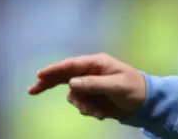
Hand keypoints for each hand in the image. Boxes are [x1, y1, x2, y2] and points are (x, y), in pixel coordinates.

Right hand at [28, 53, 145, 120]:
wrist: (145, 103)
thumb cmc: (134, 89)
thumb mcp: (116, 85)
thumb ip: (94, 84)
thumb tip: (72, 82)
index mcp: (98, 63)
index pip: (72, 65)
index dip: (54, 69)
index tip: (39, 75)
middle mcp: (91, 72)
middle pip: (64, 76)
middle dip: (49, 83)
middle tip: (32, 90)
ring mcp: (91, 85)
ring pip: (73, 95)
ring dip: (82, 106)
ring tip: (97, 112)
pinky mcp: (93, 97)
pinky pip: (82, 105)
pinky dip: (89, 111)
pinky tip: (102, 114)